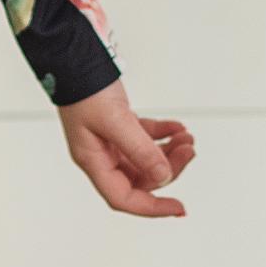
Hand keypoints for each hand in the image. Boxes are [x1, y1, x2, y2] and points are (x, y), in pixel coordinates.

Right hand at [57, 81, 195, 216]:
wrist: (76, 59)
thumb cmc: (85, 89)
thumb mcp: (116, 121)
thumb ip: (140, 150)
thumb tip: (163, 176)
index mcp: (93, 161)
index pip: (123, 198)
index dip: (152, 207)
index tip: (178, 207)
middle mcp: (101, 156)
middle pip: (141, 178)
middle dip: (169, 167)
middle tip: (189, 150)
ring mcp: (110, 141)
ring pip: (146, 159)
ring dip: (169, 151)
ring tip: (187, 137)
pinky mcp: (119, 125)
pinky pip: (146, 138)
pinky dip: (164, 134)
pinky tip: (177, 127)